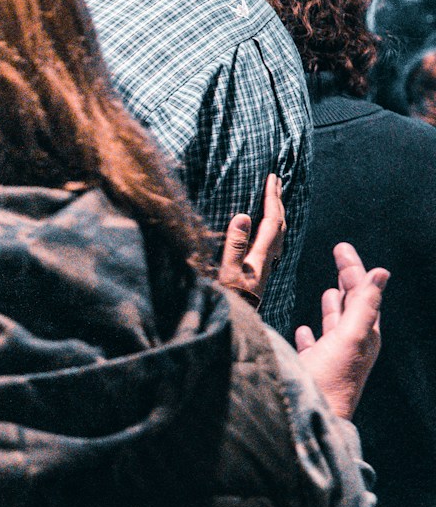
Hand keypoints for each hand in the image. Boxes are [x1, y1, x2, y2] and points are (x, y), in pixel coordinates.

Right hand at [216, 175, 284, 307]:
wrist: (234, 329)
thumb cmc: (229, 303)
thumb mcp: (227, 273)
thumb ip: (235, 246)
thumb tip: (244, 216)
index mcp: (260, 256)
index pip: (271, 221)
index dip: (272, 198)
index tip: (272, 178)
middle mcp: (267, 260)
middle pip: (279, 225)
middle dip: (278, 202)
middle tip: (276, 182)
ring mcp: (264, 268)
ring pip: (278, 235)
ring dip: (277, 214)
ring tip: (273, 201)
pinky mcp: (259, 275)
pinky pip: (271, 244)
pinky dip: (271, 230)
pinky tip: (266, 233)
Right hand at [294, 242, 388, 420]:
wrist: (311, 421)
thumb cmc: (329, 380)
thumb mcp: (349, 338)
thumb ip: (364, 305)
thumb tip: (382, 273)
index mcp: (363, 335)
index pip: (363, 293)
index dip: (353, 268)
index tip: (341, 247)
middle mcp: (352, 345)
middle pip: (353, 305)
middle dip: (346, 280)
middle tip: (338, 257)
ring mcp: (334, 359)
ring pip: (336, 325)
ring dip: (334, 306)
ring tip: (330, 291)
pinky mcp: (315, 370)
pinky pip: (316, 346)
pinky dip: (312, 333)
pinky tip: (304, 330)